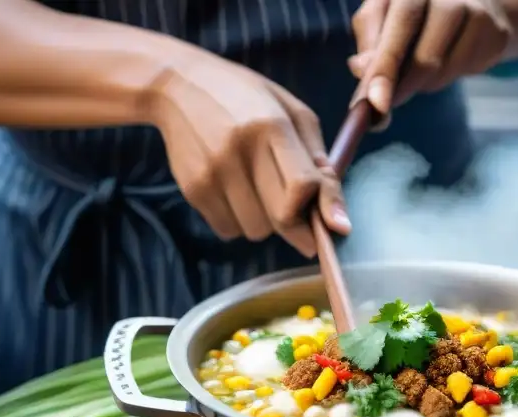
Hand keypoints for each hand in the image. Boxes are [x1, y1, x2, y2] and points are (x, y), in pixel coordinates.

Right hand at [152, 51, 350, 256]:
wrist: (178, 85)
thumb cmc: (246, 99)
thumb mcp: (290, 111)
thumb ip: (317, 158)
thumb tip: (338, 217)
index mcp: (272, 125)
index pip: (302, 185)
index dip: (322, 211)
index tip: (334, 226)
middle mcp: (240, 149)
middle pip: (281, 218)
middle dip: (298, 225)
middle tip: (299, 214)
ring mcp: (213, 171)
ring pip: (256, 230)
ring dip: (266, 222)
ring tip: (259, 192)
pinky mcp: (193, 188)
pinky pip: (228, 229)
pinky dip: (239, 222)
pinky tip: (235, 193)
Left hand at [349, 0, 512, 114]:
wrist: (473, 1)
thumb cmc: (415, 12)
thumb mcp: (382, 17)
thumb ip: (370, 40)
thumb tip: (360, 68)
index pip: (402, 23)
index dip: (386, 66)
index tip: (375, 103)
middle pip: (427, 56)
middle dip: (402, 89)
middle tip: (382, 110)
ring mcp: (478, 11)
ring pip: (444, 71)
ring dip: (421, 85)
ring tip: (414, 74)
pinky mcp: (495, 34)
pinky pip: (464, 72)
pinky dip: (444, 79)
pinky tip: (441, 65)